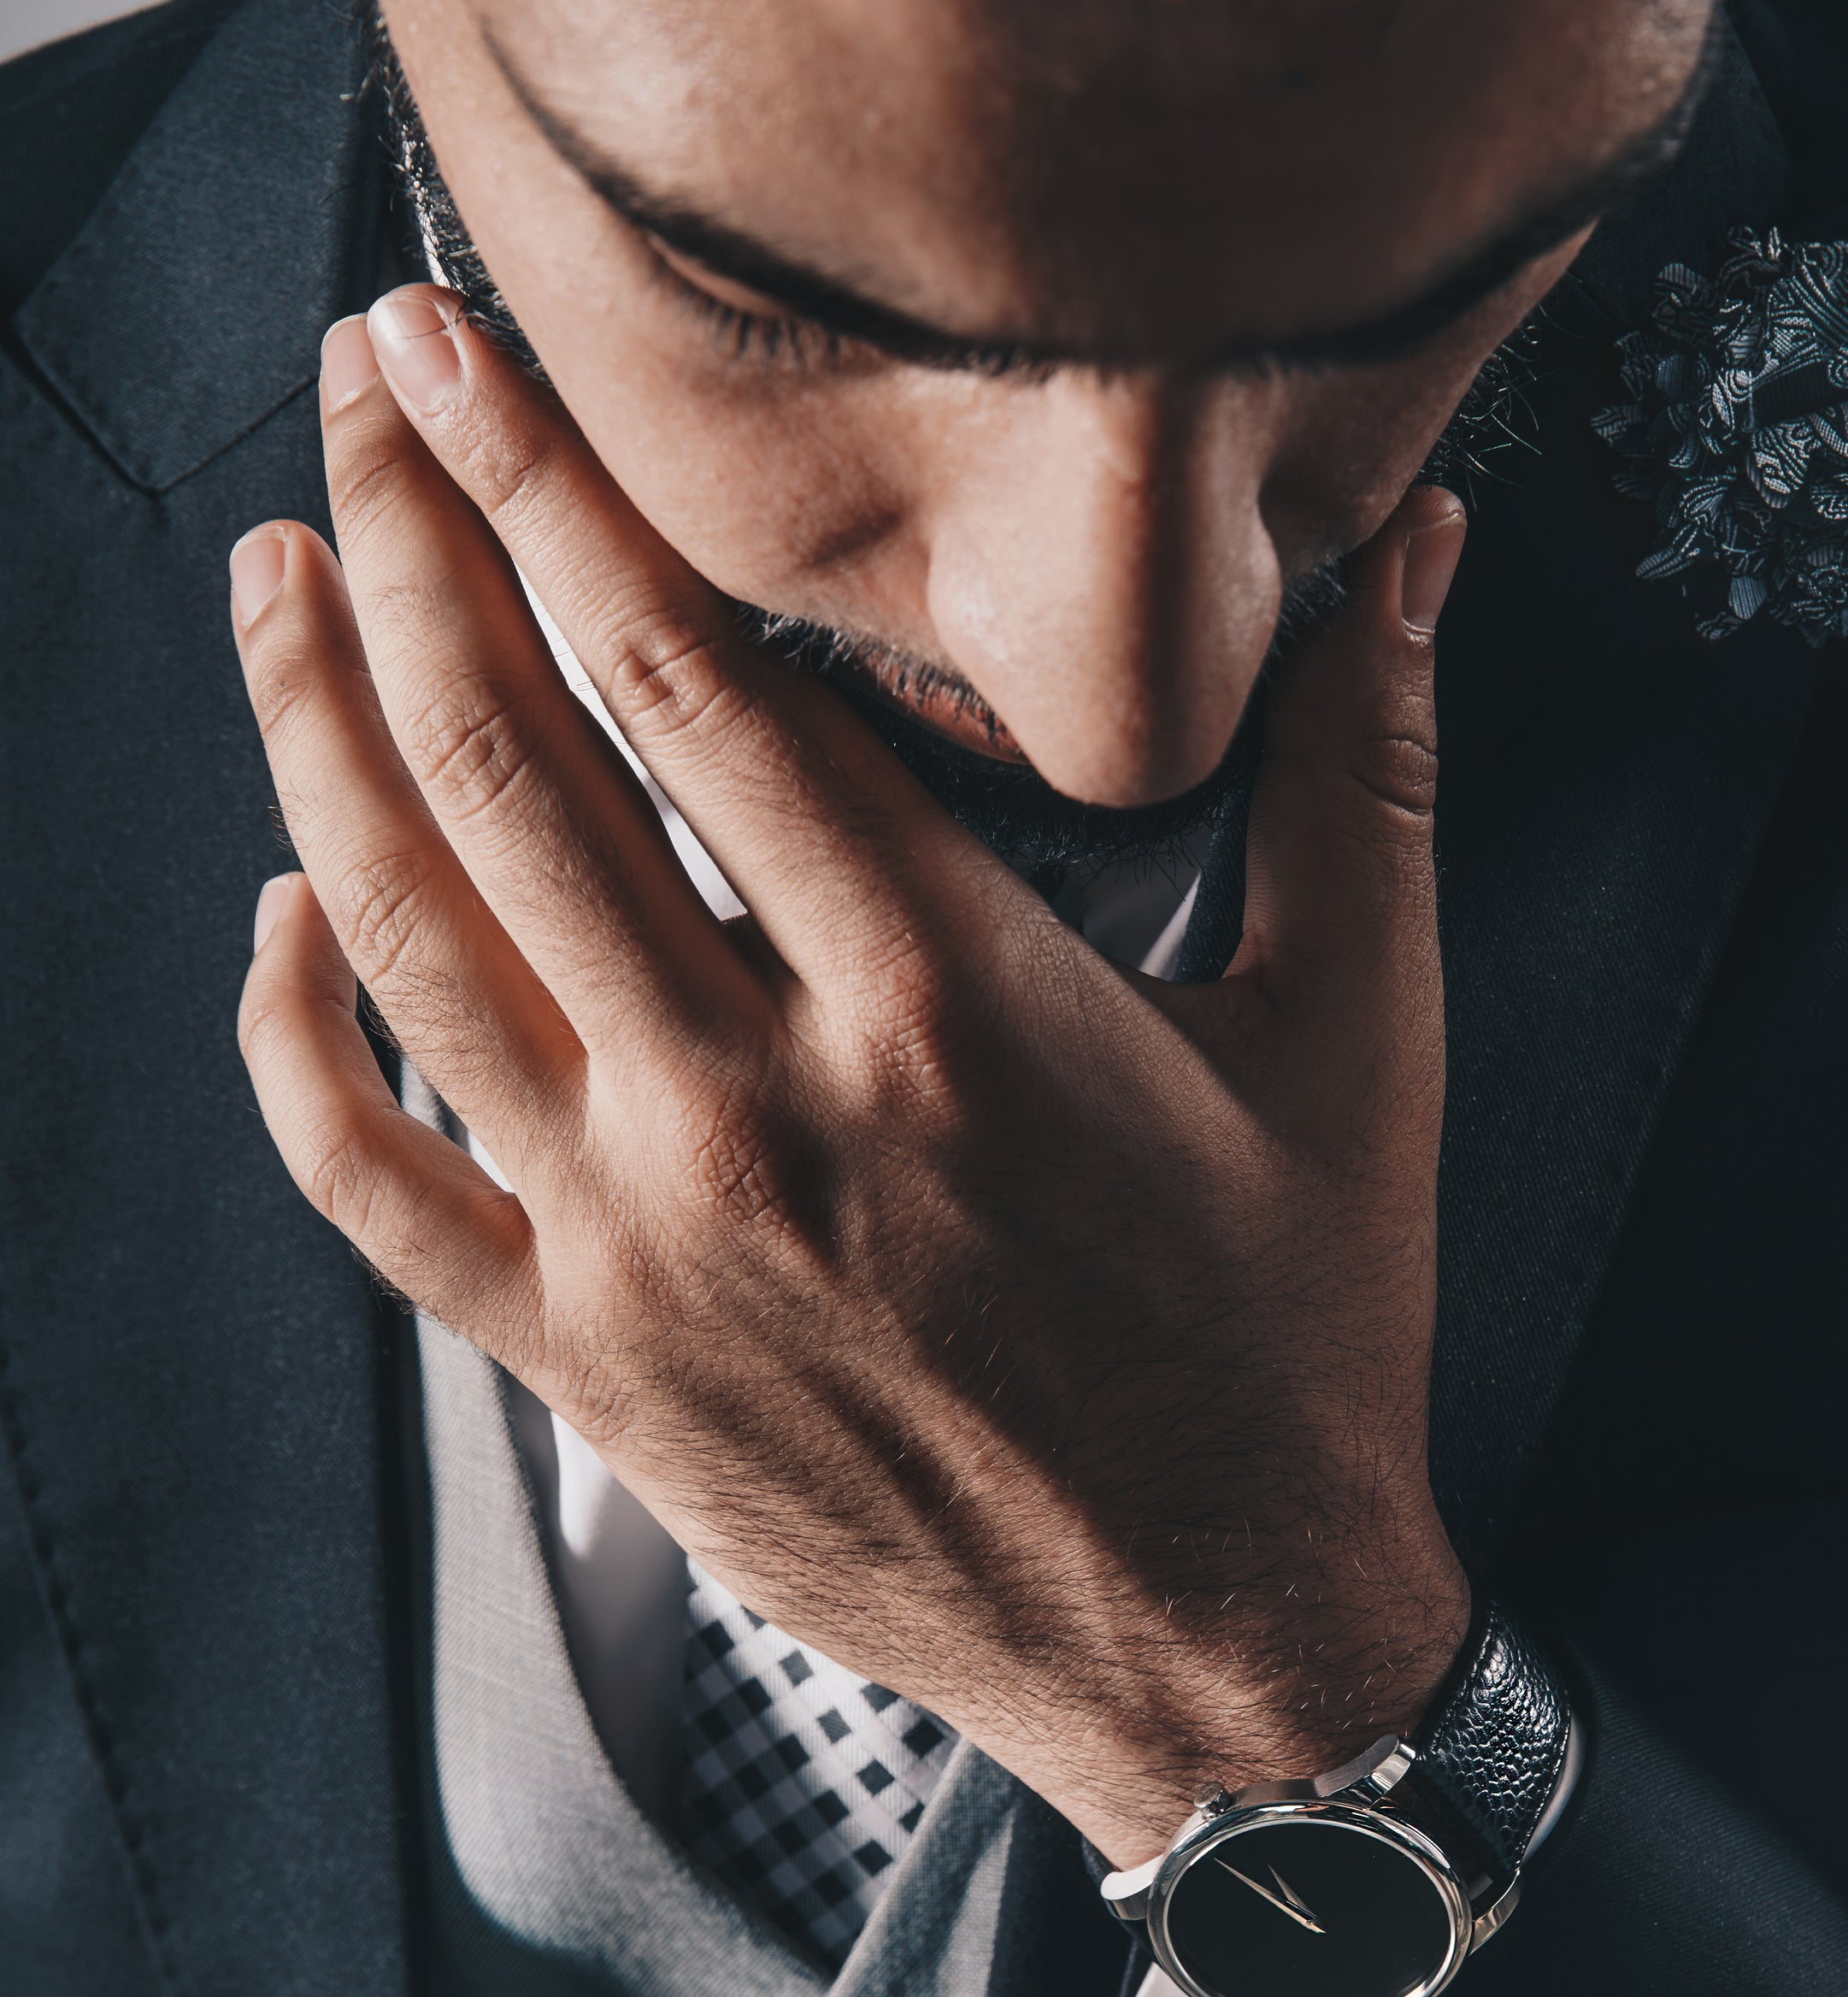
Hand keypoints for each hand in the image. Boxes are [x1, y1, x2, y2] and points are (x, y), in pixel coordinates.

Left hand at [229, 287, 1470, 1863]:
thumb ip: (1357, 774)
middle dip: (405, 540)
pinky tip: (289, 919)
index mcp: (954, 1004)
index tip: (459, 349)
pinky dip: (301, 1042)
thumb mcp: (1356, 1046)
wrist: (1222, 1646)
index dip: (547, 480)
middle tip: (355, 393)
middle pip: (509, 766)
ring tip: (281, 579)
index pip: (685, 675)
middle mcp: (768, 1115)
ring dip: (315, 734)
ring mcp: (653, 1251)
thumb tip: (1417, 551)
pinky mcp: (592, 1372)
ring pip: (411, 944)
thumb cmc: (1290, 1355)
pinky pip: (376, 1187)